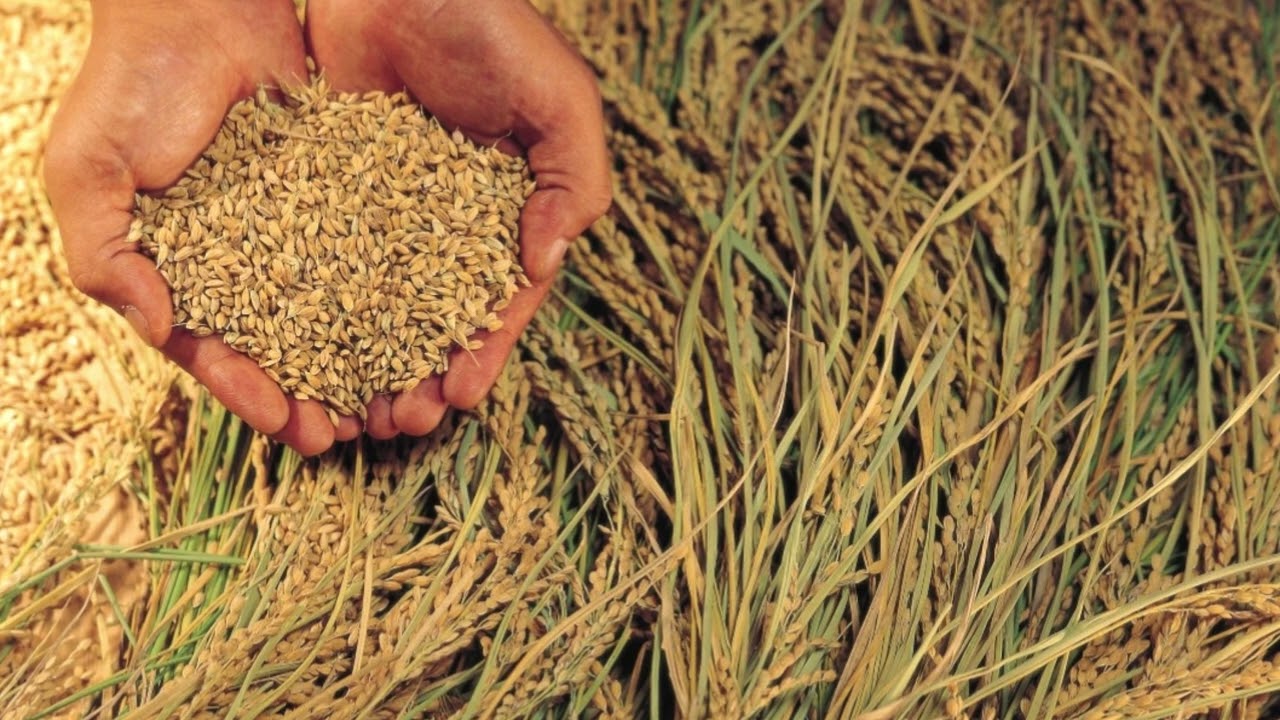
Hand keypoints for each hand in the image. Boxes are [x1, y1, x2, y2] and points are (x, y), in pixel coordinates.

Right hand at [44, 0, 358, 454]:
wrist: (198, 6)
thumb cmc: (131, 85)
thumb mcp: (88, 173)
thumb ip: (107, 257)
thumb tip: (162, 328)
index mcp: (178, 272)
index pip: (214, 351)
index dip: (248, 393)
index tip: (289, 425)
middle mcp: (241, 263)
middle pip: (281, 348)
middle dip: (312, 395)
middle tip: (348, 437)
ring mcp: (293, 232)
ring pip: (332, 312)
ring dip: (360, 362)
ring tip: (393, 402)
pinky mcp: (339, 197)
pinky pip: (368, 253)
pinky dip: (391, 293)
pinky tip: (421, 328)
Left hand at [306, 0, 611, 438]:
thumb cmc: (488, 24)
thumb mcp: (559, 97)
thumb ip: (573, 177)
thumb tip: (546, 263)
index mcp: (505, 215)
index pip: (498, 301)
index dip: (483, 352)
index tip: (460, 396)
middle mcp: (444, 227)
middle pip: (433, 322)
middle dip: (420, 379)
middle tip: (399, 424)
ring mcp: (383, 215)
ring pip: (373, 308)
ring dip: (364, 366)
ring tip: (349, 413)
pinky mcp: (325, 194)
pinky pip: (316, 263)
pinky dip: (309, 314)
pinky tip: (295, 357)